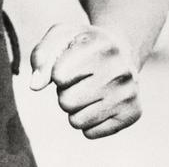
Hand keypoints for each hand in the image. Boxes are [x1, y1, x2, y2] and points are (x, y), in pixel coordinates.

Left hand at [30, 23, 140, 138]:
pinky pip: (91, 133)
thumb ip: (41, 57)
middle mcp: (120, 71)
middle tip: (76, 81)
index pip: (59, 76)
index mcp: (101, 46)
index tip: (66, 64)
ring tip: (85, 91)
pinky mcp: (133, 114)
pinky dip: (86, 121)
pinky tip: (96, 103)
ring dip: (73, 108)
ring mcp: (129, 94)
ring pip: (77, 120)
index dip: (55, 73)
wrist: (121, 49)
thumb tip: (35, 86)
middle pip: (66, 102)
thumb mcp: (59, 36)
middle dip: (63, 92)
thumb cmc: (81, 44)